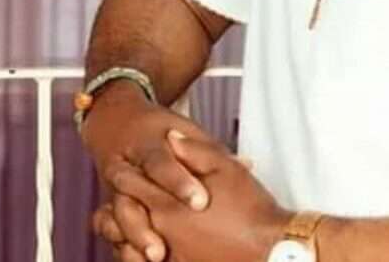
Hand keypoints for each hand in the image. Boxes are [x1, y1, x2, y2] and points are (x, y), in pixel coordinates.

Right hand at [81, 82, 219, 259]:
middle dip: (147, 223)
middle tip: (164, 248)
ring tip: (156, 257)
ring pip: (117, 214)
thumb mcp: (188, 132)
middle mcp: (127, 165)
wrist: (118, 122)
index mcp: (148, 143)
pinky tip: (139, 259)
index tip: (200, 202)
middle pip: (130, 193)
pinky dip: (122, 244)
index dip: (180, 183)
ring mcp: (115, 186)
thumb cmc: (159, 130)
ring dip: (135, 237)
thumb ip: (212, 152)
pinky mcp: (110, 204)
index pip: (162, 162)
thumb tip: (247, 163)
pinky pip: (108, 227)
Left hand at [105, 131, 289, 261]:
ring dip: (122, 226)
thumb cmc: (250, 208)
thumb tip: (170, 138)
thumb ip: (194, 151)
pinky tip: (139, 243)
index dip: (127, 170)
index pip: (133, 182)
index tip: (125, 162)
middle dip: (120, 196)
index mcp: (169, 202)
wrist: (268, 250)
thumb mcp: (226, 169)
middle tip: (119, 185)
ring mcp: (167, 254)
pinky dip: (134, 250)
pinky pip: (141, 260)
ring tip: (122, 215)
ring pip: (128, 240)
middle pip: (125, 211)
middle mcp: (161, 229)